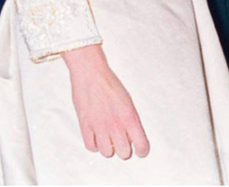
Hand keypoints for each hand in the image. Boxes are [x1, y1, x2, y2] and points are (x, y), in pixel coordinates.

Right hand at [62, 44, 149, 158]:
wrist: (92, 75)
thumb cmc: (110, 85)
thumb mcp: (128, 102)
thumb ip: (131, 121)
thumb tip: (133, 137)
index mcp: (130, 118)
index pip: (141, 145)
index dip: (142, 150)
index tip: (141, 150)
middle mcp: (116, 125)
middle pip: (124, 153)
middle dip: (125, 149)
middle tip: (123, 141)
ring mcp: (100, 127)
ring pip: (107, 153)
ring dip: (109, 147)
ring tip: (108, 137)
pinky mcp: (85, 127)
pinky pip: (91, 147)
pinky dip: (95, 145)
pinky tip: (97, 136)